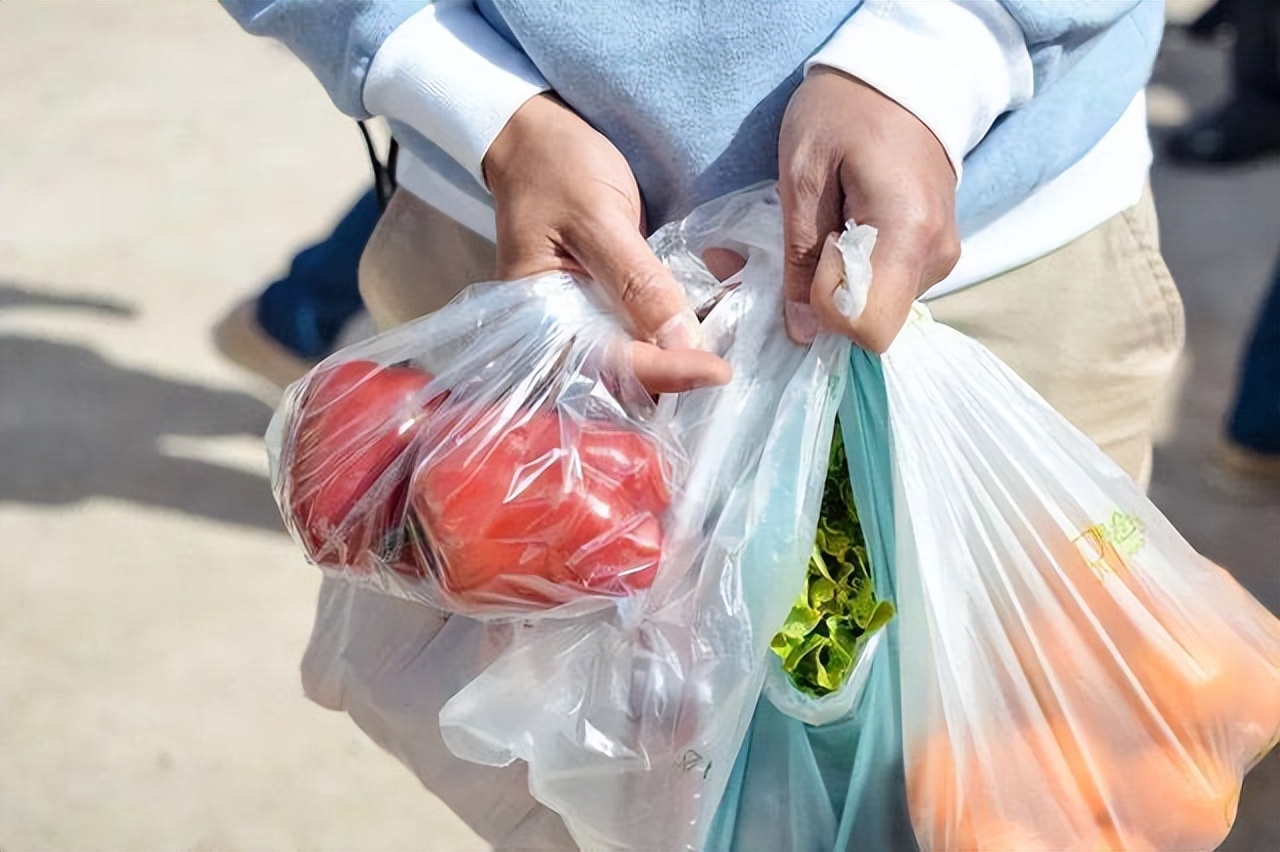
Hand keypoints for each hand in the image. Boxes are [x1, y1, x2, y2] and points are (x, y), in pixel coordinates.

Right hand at [483, 93, 731, 392]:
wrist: (537, 138)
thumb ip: (636, 281)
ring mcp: (588, 320)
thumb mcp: (597, 217)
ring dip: (689, 352)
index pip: (608, 364)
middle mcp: (562, 334)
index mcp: (541, 324)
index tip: (717, 371)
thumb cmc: (555, 168)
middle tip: (730, 365)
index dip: (665, 372)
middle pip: (626, 379)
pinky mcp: (611, 304)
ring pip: (644, 357)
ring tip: (735, 337)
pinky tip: (723, 302)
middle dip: (679, 376)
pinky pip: (650, 326)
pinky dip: (687, 320)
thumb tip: (682, 343)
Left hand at [778, 67, 960, 351]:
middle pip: (873, 322)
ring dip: (841, 281)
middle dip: (827, 297)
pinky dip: (858, 272)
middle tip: (815, 235)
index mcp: (907, 234)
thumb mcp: (802, 176)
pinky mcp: (936, 254)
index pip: (868, 326)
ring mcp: (943, 258)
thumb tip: (802, 333)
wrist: (900, 77)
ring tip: (833, 220)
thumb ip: (801, 256)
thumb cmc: (844, 112)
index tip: (816, 250)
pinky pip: (889, 288)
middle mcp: (937, 256)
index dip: (826, 306)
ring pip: (879, 308)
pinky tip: (850, 225)